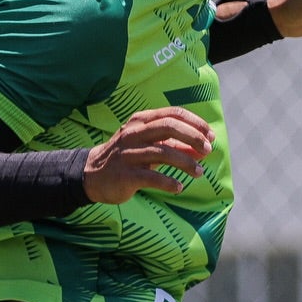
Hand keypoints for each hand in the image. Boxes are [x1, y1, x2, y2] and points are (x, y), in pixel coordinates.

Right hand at [83, 107, 214, 203]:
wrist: (91, 175)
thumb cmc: (128, 157)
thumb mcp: (150, 145)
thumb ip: (175, 145)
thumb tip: (202, 148)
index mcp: (141, 121)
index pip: (173, 114)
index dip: (195, 123)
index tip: (210, 136)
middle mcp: (134, 133)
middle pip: (169, 127)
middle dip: (193, 137)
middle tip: (208, 151)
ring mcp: (128, 153)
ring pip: (163, 152)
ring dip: (186, 163)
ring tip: (199, 172)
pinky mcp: (125, 175)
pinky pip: (152, 177)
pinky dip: (169, 182)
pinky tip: (179, 187)